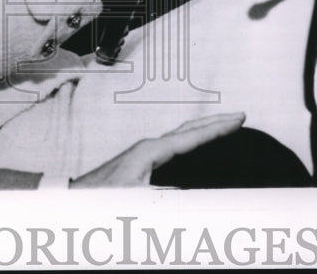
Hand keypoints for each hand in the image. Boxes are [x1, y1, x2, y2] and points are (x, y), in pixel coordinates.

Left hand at [69, 112, 245, 187]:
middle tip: (238, 115)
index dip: (218, 128)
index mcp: (151, 151)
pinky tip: (192, 144)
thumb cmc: (102, 200)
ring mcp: (144, 152)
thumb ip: (168, 199)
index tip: (238, 119)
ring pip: (181, 135)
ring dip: (203, 128)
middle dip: (215, 121)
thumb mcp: (138, 201)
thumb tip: (196, 196)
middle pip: (189, 128)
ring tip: (222, 124)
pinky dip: (190, 139)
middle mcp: (148, 146)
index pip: (193, 136)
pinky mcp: (140, 161)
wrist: (77, 200)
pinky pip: (173, 144)